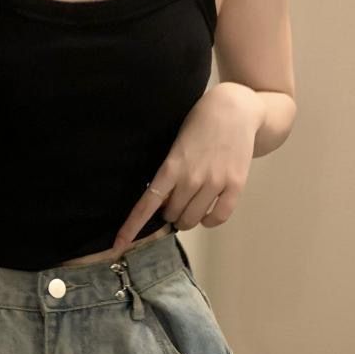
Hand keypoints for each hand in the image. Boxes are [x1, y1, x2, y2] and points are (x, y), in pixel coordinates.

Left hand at [113, 83, 263, 249]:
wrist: (234, 108)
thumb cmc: (199, 125)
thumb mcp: (175, 146)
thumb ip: (168, 174)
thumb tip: (162, 203)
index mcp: (171, 167)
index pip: (147, 204)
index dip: (131, 227)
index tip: (118, 244)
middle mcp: (192, 178)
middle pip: (172, 215)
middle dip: (170, 213)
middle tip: (175, 201)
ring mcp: (215, 182)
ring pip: (193, 219)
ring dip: (187, 219)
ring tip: (190, 206)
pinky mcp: (235, 185)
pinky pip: (219, 217)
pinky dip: (210, 221)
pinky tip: (207, 214)